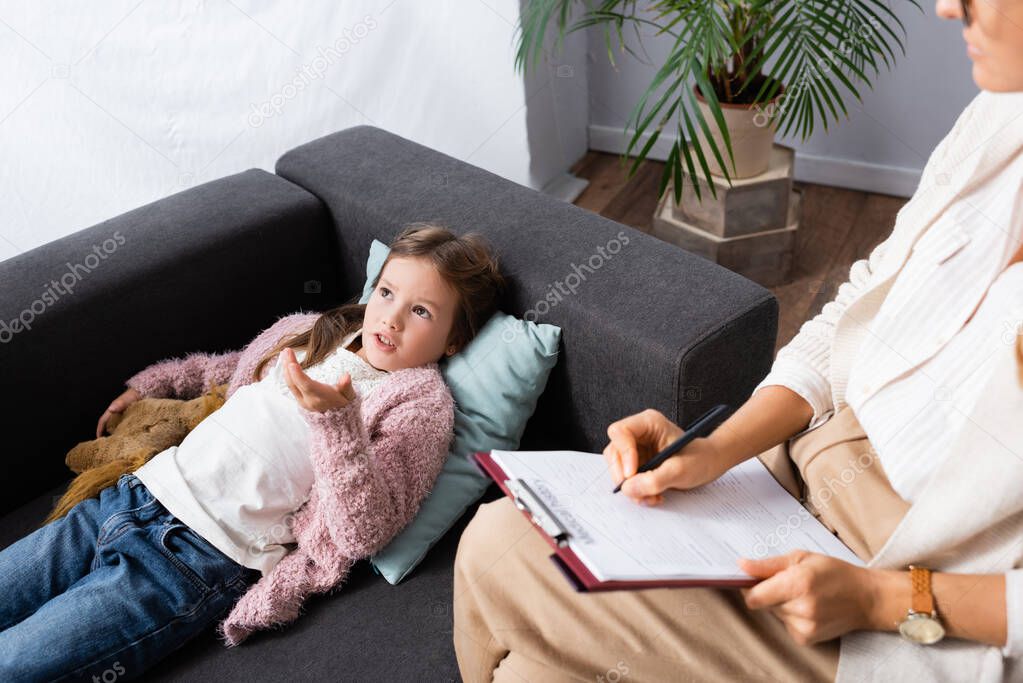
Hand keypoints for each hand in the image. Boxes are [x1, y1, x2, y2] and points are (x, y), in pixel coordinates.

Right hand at [96, 387, 140, 437]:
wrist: (144, 392)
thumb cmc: (133, 395)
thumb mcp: (125, 400)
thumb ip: (118, 404)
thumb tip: (110, 409)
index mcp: (112, 410)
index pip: (102, 421)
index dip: (99, 429)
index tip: (98, 438)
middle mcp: (116, 414)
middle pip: (108, 425)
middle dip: (107, 434)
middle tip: (108, 443)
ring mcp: (123, 416)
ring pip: (116, 426)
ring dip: (116, 433)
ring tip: (118, 442)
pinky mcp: (130, 418)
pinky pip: (125, 426)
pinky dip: (124, 431)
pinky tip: (127, 436)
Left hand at [280, 348, 356, 412]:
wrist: (337, 417)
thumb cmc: (344, 401)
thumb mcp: (349, 394)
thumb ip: (347, 386)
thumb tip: (346, 376)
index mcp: (320, 398)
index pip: (307, 386)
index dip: (298, 375)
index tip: (291, 364)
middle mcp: (308, 400)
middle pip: (294, 383)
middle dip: (288, 366)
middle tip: (287, 350)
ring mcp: (301, 400)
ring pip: (290, 383)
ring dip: (286, 368)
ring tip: (284, 353)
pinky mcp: (299, 398)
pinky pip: (290, 384)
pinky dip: (288, 373)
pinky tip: (287, 363)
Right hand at [602, 408, 731, 505]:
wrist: (710, 465)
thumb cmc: (700, 459)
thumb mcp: (680, 470)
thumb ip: (654, 480)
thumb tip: (628, 488)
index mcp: (648, 423)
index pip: (620, 432)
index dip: (623, 453)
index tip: (632, 474)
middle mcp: (639, 434)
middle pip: (615, 452)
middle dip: (625, 476)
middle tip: (640, 492)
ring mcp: (636, 449)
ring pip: (618, 469)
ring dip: (631, 487)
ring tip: (652, 496)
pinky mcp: (637, 464)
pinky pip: (626, 479)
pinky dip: (637, 491)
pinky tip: (653, 495)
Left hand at [738, 550, 880, 644]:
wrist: (866, 597)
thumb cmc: (834, 572)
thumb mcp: (801, 558)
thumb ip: (768, 565)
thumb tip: (742, 566)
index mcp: (797, 583)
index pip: (753, 596)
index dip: (748, 588)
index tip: (753, 580)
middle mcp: (801, 608)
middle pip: (762, 604)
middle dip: (769, 593)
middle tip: (789, 583)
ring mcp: (805, 626)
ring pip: (774, 614)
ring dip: (781, 604)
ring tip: (803, 595)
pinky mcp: (807, 639)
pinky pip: (785, 625)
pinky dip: (791, 616)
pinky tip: (809, 608)